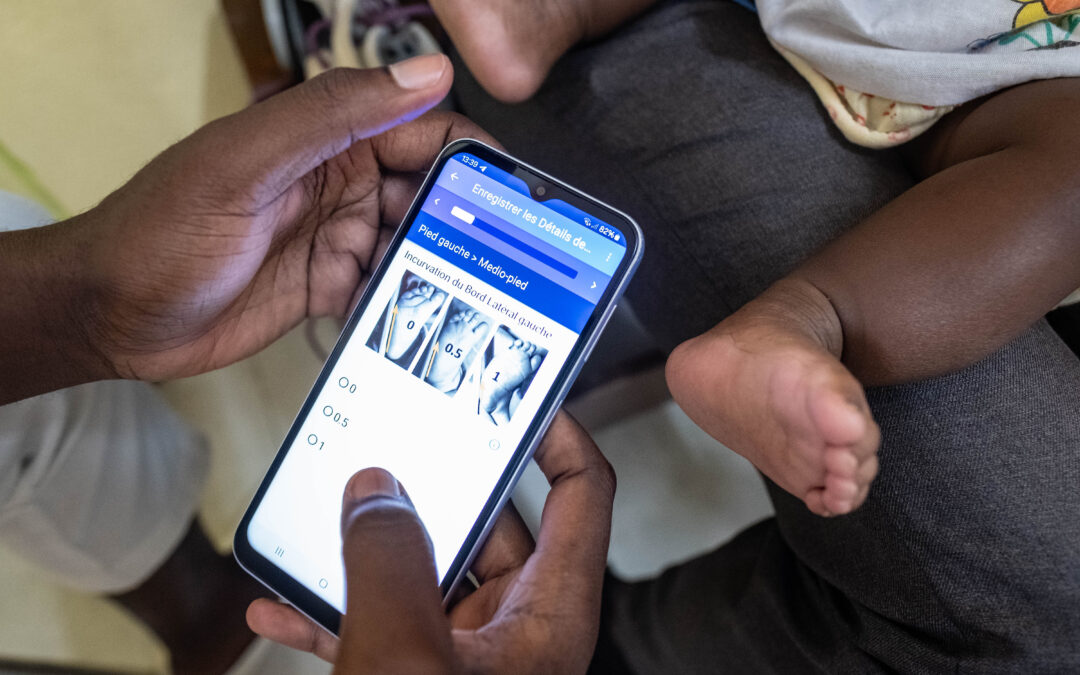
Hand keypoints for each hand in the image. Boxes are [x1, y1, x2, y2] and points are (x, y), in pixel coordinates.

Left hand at [61, 55, 493, 384]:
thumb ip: (335, 114)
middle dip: (463, 222)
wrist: (110, 315)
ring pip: (413, 245)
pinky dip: (400, 302)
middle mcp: (341, 182)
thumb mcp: (248, 162)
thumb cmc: (162, 229)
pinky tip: (412, 321)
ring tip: (463, 297)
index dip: (470, 158)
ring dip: (435, 268)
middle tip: (501, 263)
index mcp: (327, 137)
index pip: (422, 131)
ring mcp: (336, 235)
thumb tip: (428, 73)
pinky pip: (384, 288)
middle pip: (428, 192)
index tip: (514, 195)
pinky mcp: (328, 285)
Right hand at [247, 412, 615, 673]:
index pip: (581, 495)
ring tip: (321, 514)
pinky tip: (277, 607)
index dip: (559, 434)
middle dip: (434, 485)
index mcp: (548, 614)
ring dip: (367, 549)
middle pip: (490, 526)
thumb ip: (389, 561)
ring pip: (423, 576)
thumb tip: (377, 489)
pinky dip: (334, 614)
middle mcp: (516, 631)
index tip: (517, 394)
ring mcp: (466, 661)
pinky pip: (381, 631)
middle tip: (394, 439)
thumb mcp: (405, 657)